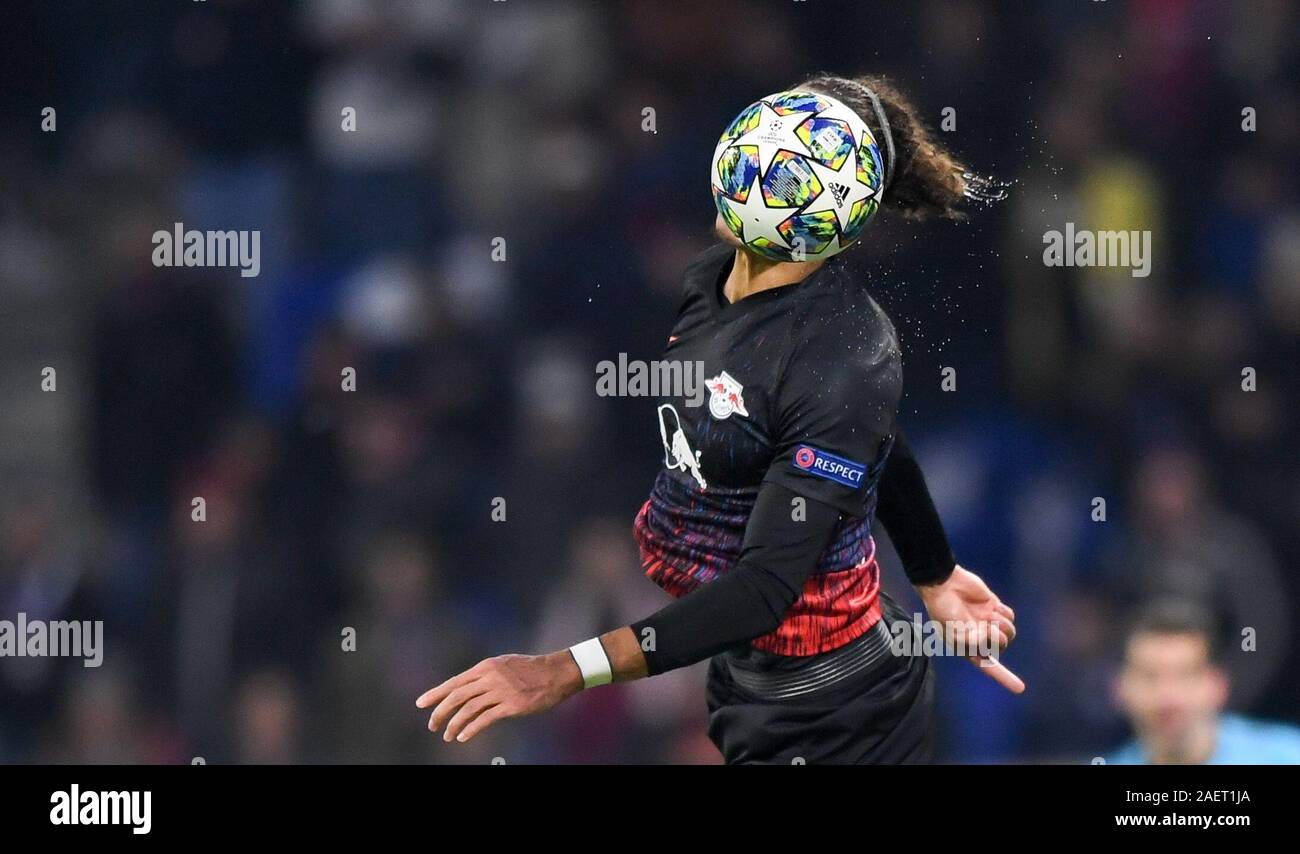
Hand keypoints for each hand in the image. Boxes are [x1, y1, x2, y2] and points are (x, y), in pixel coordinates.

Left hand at [416, 651, 583, 742]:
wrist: (556, 673)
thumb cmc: (530, 669)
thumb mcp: (503, 665)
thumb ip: (484, 675)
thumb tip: (466, 687)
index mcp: (485, 667)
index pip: (454, 682)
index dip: (436, 694)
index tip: (421, 704)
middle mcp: (490, 677)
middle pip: (457, 696)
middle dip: (440, 712)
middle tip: (432, 725)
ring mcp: (500, 691)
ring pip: (468, 709)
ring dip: (454, 724)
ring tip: (447, 735)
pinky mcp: (511, 706)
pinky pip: (485, 719)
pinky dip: (471, 729)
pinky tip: (463, 736)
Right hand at [917, 565, 1024, 693]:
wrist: (945, 584)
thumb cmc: (943, 611)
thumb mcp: (953, 634)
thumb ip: (973, 643)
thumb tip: (992, 637)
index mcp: (968, 647)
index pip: (988, 665)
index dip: (1004, 677)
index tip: (1020, 689)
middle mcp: (980, 636)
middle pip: (1001, 646)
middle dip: (996, 639)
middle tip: (984, 627)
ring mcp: (988, 621)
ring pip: (1009, 632)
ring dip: (1002, 626)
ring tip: (991, 617)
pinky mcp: (993, 607)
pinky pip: (1010, 616)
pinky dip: (1004, 613)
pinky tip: (993, 607)